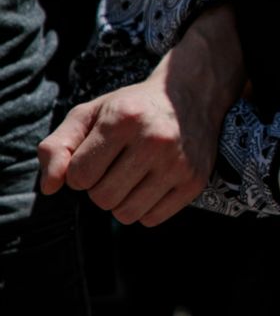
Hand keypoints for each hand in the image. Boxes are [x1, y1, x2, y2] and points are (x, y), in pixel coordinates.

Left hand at [37, 6, 243, 225]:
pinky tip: (151, 184)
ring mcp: (178, 162)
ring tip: (132, 177)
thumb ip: (57, 147)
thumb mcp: (90, 114)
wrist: (191, 96)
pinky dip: (145, 209)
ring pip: (126, 214)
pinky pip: (152, 219)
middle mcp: (154, 140)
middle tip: (115, 167)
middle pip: (102, 198)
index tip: (94, 158)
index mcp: (123, 119)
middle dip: (100, 188)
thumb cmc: (132, 108)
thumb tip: (50, 187)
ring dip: (121, 201)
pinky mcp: (194, 181)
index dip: (79, 172)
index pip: (79, 176)